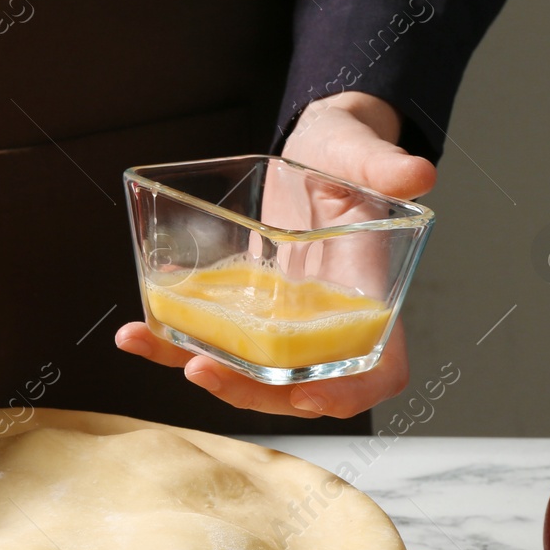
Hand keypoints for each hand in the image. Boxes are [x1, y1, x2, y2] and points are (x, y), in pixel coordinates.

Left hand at [116, 91, 435, 418]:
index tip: (308, 395)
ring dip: (197, 371)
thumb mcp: (363, 155)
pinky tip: (133, 330)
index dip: (349, 394)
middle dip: (249, 391)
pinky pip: (206, 339)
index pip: (377, 372)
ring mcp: (277, 327)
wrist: (309, 154)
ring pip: (244, 373)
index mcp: (369, 303)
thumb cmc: (347, 158)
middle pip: (296, 387)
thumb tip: (416, 174)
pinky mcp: (239, 314)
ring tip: (146, 344)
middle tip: (203, 371)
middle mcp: (322, 327)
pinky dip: (169, 341)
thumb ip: (385, 166)